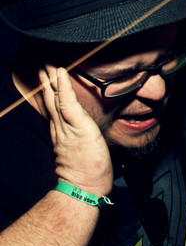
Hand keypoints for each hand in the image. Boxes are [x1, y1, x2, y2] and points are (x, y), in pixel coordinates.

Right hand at [39, 66, 112, 196]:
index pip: (53, 102)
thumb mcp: (81, 147)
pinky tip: (61, 72)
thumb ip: (78, 134)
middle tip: (38, 58)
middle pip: (49, 96)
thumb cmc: (88, 170)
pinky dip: (64, 86)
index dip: (49, 86)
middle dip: (44, 77)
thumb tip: (83, 126)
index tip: (44, 70)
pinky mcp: (77, 126)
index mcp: (61, 129)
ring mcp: (67, 125)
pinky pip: (68, 103)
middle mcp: (60, 125)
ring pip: (55, 96)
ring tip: (45, 60)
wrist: (85, 187)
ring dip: (51, 76)